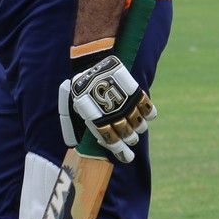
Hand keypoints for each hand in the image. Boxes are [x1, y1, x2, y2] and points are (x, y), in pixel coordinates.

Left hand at [57, 43, 156, 162]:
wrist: (91, 61)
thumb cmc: (81, 86)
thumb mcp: (71, 105)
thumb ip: (70, 124)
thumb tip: (72, 144)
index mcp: (94, 118)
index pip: (111, 141)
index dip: (121, 152)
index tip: (128, 157)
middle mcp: (111, 113)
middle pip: (127, 134)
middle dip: (130, 139)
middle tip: (131, 138)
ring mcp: (124, 102)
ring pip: (138, 123)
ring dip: (139, 128)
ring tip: (136, 126)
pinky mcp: (134, 90)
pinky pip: (147, 107)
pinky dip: (149, 113)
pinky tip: (146, 114)